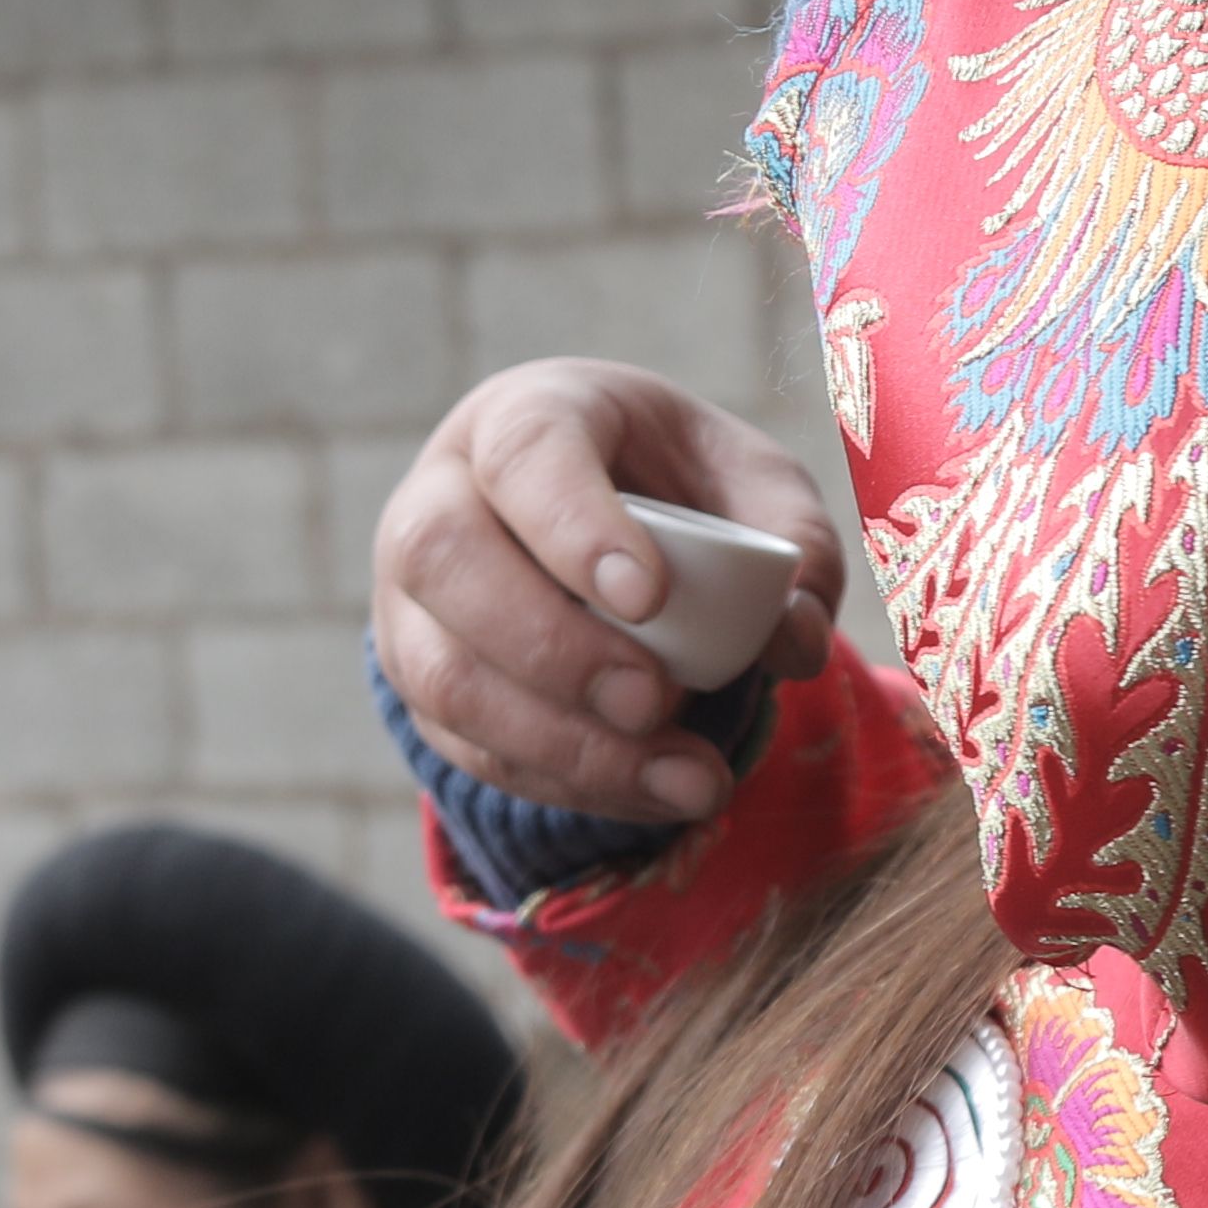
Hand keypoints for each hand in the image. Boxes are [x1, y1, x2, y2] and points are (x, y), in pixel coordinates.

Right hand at [373, 362, 845, 825]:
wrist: (605, 526)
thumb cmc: (678, 488)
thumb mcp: (752, 485)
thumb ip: (795, 545)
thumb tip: (793, 641)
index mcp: (527, 415)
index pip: (524, 454)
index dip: (575, 526)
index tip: (650, 596)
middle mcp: (442, 495)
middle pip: (443, 561)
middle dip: (551, 647)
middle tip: (654, 701)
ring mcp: (411, 595)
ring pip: (441, 673)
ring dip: (562, 742)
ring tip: (682, 777)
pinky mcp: (419, 681)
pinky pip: (466, 746)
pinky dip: (564, 784)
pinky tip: (650, 793)